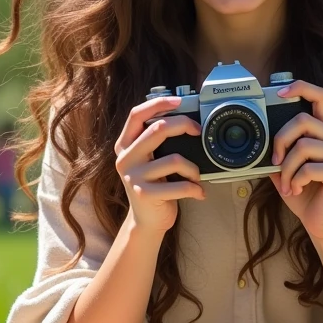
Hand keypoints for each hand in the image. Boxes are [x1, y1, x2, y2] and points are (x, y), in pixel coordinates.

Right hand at [114, 96, 204, 239]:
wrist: (146, 221)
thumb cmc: (154, 185)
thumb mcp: (148, 160)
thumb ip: (155, 141)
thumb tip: (182, 117)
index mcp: (125, 145)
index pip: (136, 115)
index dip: (158, 103)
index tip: (179, 101)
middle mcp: (125, 158)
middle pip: (158, 129)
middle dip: (184, 125)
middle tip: (198, 131)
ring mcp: (134, 177)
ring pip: (175, 159)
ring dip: (194, 169)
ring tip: (196, 177)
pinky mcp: (145, 194)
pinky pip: (180, 185)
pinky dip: (195, 188)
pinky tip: (198, 192)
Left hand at [269, 80, 322, 243]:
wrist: (321, 225)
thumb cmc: (304, 195)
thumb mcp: (285, 169)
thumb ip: (278, 151)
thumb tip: (257, 138)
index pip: (320, 97)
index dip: (301, 88)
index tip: (280, 93)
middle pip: (304, 120)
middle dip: (280, 140)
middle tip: (274, 162)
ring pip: (304, 146)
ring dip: (287, 168)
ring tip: (286, 184)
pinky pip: (310, 168)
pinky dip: (295, 181)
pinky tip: (295, 190)